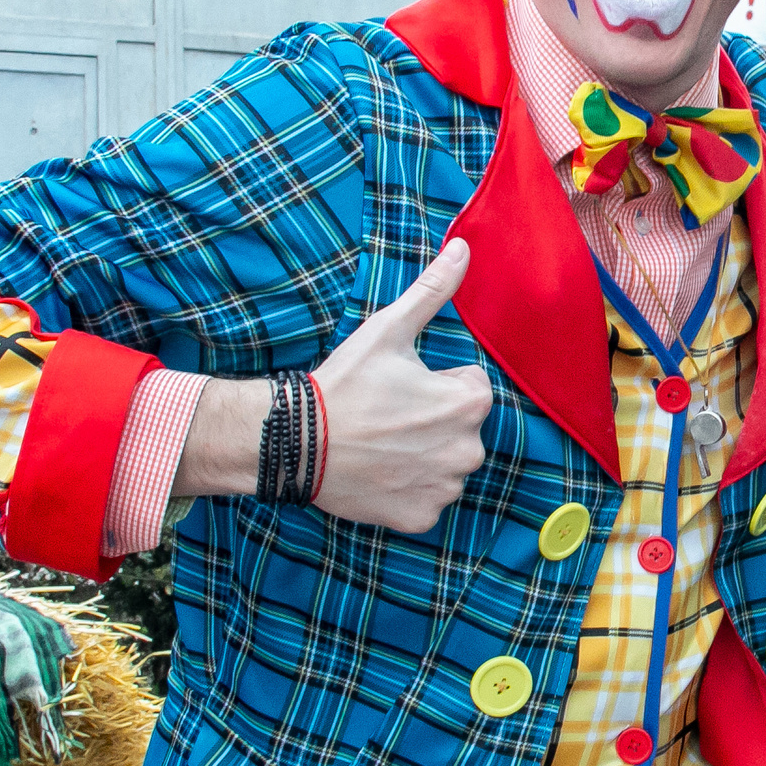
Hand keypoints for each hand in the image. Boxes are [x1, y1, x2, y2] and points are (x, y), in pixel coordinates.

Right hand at [174, 239, 491, 531]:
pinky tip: (380, 472)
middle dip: (433, 420)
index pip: (470, 386)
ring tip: (382, 443)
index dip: (435, 382)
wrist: (295, 441)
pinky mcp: (422, 518)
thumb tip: (464, 248)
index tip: (401, 386)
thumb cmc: (344, 383)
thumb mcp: (389, 329)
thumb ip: (433, 290)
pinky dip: (409, 489)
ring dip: (424, 455)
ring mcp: (446, 488)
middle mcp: (470, 450)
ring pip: (446, 464)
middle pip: (461, 427)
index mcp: (470, 403)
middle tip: (387, 415)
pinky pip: (427, 499)